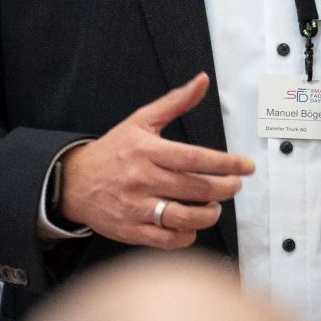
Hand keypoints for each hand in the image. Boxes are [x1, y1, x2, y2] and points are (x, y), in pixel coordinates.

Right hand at [60, 72, 253, 248]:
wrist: (74, 181)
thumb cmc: (113, 150)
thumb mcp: (141, 120)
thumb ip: (175, 102)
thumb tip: (202, 81)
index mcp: (148, 151)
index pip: (195, 158)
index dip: (226, 163)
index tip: (246, 166)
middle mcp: (142, 179)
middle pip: (196, 188)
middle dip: (224, 188)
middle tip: (234, 185)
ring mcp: (136, 207)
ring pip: (185, 217)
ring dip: (209, 214)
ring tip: (214, 206)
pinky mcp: (131, 230)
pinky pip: (168, 239)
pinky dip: (187, 235)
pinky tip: (191, 225)